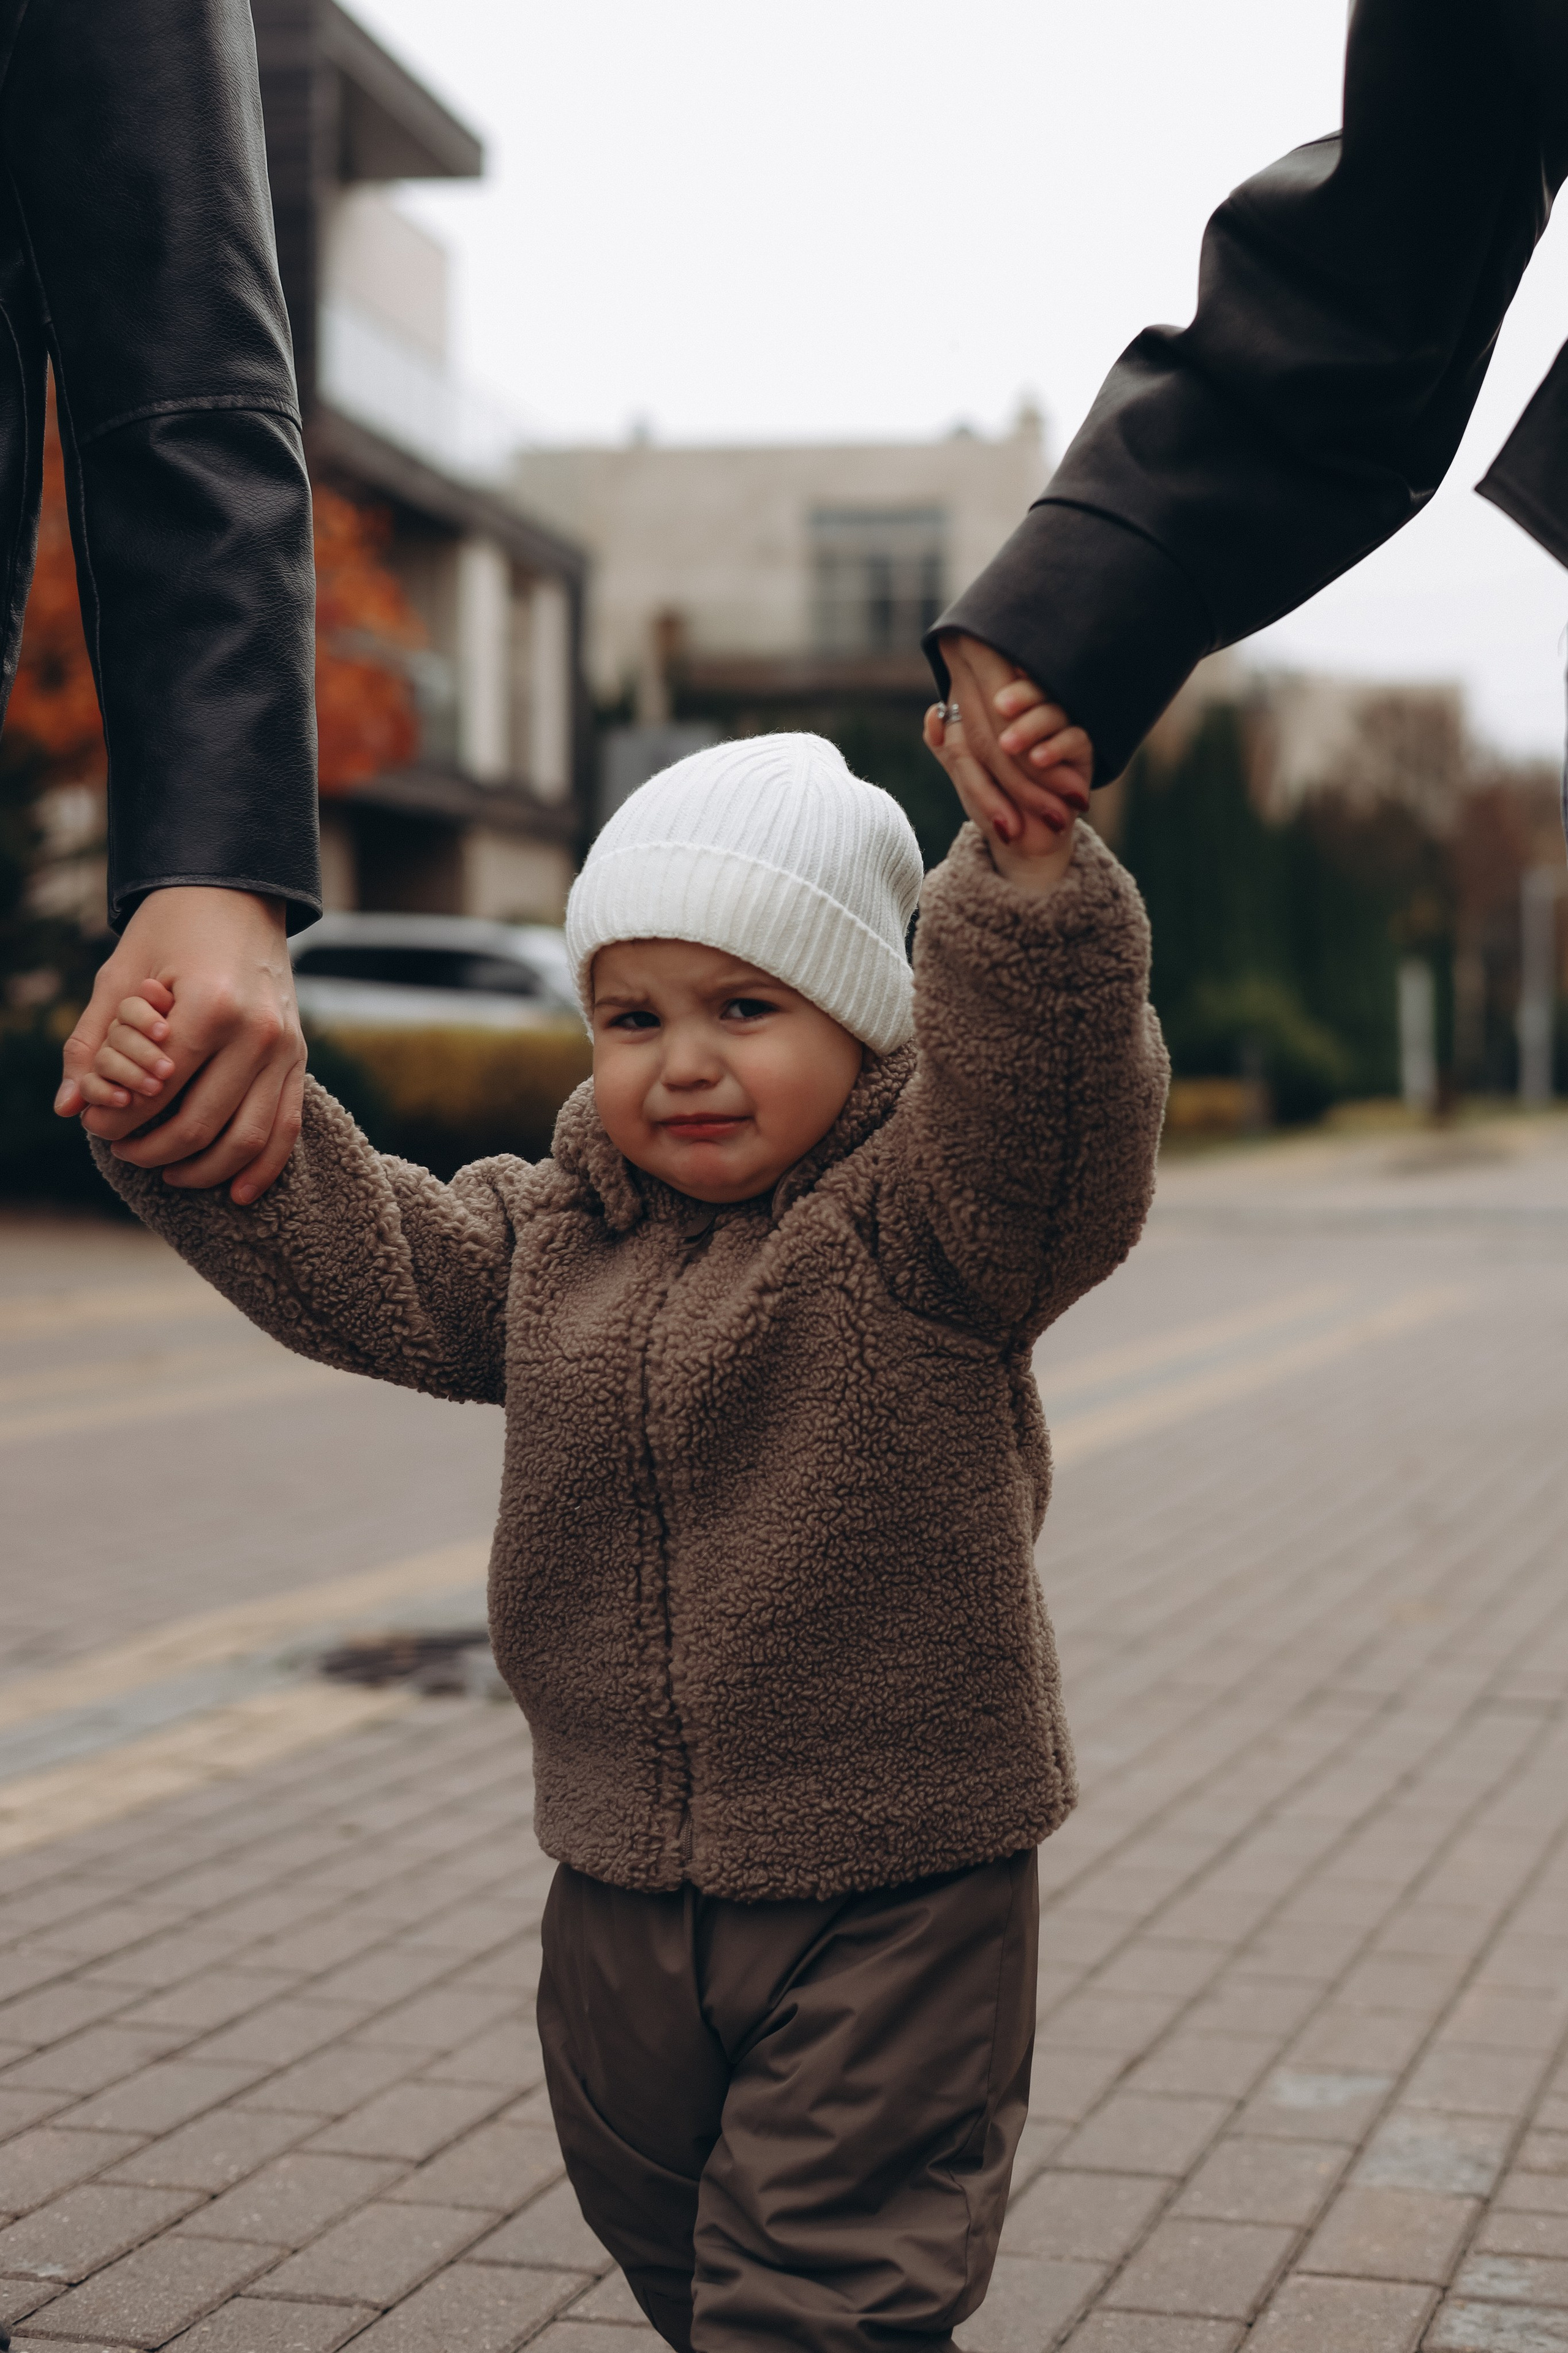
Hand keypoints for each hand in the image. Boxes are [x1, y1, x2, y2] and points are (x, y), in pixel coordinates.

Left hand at [57, 886, 305, 1203]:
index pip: (156, 1089)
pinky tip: (238, 1193)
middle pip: (200, 1122)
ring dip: (203, 1169)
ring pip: (247, 1137)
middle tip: (122, 1149)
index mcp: (210, 1006)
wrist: (237, 894)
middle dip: (152, 1149)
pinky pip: (287, 1128)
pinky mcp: (298, 1058)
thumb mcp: (121, 973)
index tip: (95, 1124)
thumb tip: (70, 1108)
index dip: (118, 1117)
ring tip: (166, 1172)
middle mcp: (256, 1032)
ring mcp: (285, 1048)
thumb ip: (92, 1042)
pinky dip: (262, 1168)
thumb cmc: (171, 928)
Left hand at [936, 633, 1092, 835]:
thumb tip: (933, 715)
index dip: (991, 683)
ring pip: (1052, 710)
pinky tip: (1038, 758)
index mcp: (1007, 711)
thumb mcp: (964, 773)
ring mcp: (1061, 728)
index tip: (977, 682)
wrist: (1020, 840)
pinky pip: (1076, 738)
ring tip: (1009, 745)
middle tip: (999, 705)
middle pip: (1031, 688)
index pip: (1001, 685)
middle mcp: (1036, 712)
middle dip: (1017, 696)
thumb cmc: (991, 801)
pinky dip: (1056, 747)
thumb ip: (947, 745)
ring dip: (1030, 726)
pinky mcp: (1082, 750)